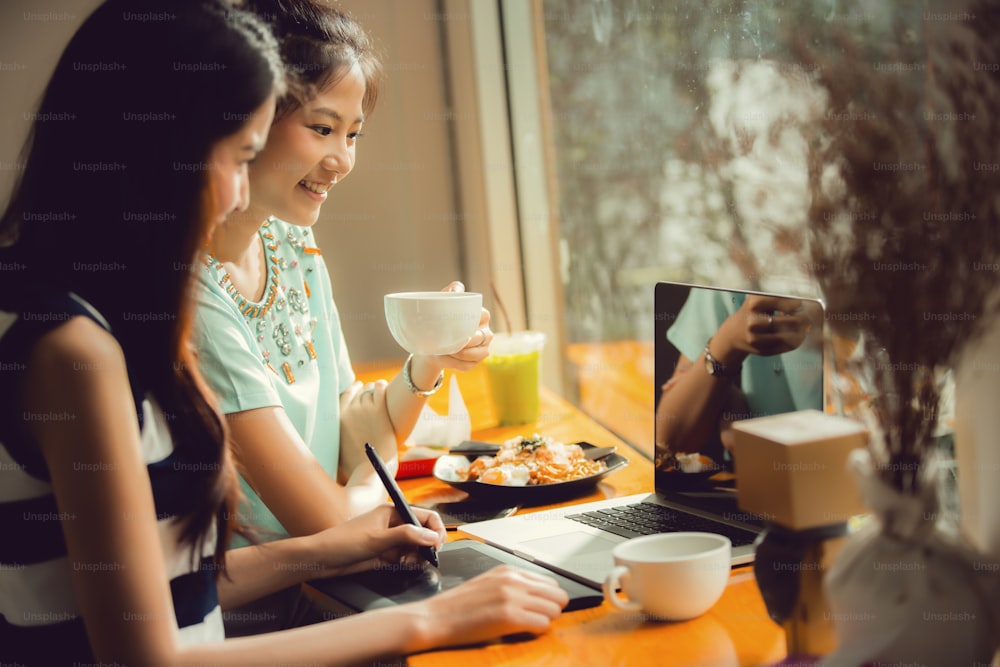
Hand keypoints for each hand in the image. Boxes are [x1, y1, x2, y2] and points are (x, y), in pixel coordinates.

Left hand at [311, 503, 445, 575]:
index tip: (436, 546)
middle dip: (425, 546)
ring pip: (416, 547)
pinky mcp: (385, 554)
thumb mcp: (377, 539)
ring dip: (416, 556)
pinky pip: (406, 557)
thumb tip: (432, 537)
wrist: (321, 559)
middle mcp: (394, 524)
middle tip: (422, 557)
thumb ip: (407, 536)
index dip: (435, 530)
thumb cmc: (342, 542)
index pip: (425, 516)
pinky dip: (408, 563)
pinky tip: (401, 565)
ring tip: (406, 562)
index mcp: (392, 512)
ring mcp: (390, 540)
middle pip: (423, 533)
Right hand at [339, 379, 396, 474]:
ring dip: (373, 388)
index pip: (343, 397)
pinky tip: (383, 386)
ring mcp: (364, 410)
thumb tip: (330, 445)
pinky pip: (379, 389)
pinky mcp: (379, 410)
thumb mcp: (338, 454)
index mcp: (339, 420)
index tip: (356, 387)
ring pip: (369, 390)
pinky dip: (381, 385)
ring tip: (378, 389)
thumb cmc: (357, 466)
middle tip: (368, 387)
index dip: (351, 390)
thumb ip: (335, 443)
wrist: (373, 469)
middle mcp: (349, 411)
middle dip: (364, 389)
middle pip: (357, 392)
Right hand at [409, 565, 568, 650]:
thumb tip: (536, 598)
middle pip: (557, 595)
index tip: (540, 609)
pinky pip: (543, 624)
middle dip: (551, 610)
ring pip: (554, 610)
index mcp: (507, 571)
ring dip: (545, 621)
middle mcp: (512, 580)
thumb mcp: (487, 585)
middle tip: (536, 620)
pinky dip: (537, 631)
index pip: (549, 583)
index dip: (547, 600)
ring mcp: (511, 597)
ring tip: (527, 626)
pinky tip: (522, 632)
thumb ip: (511, 586)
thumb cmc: (457, 607)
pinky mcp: (509, 616)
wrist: (434, 618)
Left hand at [416, 281, 492, 374]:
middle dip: (465, 340)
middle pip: (481, 337)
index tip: (456, 322)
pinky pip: (467, 366)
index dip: (472, 319)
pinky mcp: (474, 364)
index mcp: (481, 316)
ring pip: (477, 354)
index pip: (483, 315)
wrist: (430, 343)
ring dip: (459, 353)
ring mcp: (482, 350)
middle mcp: (486, 333)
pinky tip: (443, 358)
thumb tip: (456, 289)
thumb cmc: (440, 320)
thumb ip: (452, 291)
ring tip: (444, 349)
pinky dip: (453, 363)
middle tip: (449, 339)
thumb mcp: (443, 302)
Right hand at [714, 295, 814, 363]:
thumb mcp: (759, 300)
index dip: (796, 304)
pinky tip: (797, 335)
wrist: (734, 333)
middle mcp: (753, 322)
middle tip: (807, 316)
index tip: (800, 304)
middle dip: (803, 318)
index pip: (784, 302)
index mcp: (753, 304)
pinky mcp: (762, 350)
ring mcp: (756, 339)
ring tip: (804, 327)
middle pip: (791, 321)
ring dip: (802, 331)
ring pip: (791, 337)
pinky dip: (796, 341)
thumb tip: (804, 304)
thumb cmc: (752, 312)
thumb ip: (779, 299)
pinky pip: (786, 347)